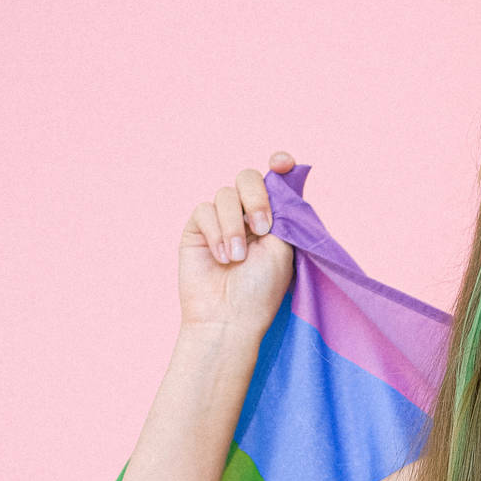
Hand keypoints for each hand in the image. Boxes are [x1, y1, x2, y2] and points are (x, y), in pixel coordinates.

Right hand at [177, 151, 296, 340]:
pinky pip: (205, 210)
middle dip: (257, 198)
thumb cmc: (261, 290)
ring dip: (235, 225)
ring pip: (226, 194)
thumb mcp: (283, 248)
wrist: (228, 318)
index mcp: (274, 221)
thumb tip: (281, 178)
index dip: (279, 166)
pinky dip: (217, 233)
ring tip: (238, 257)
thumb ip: (283, 213)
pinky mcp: (197, 229)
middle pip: (248, 178)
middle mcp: (247, 217)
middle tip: (264, 228)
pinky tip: (222, 258)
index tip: (282, 162)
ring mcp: (221, 221)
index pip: (275, 183)